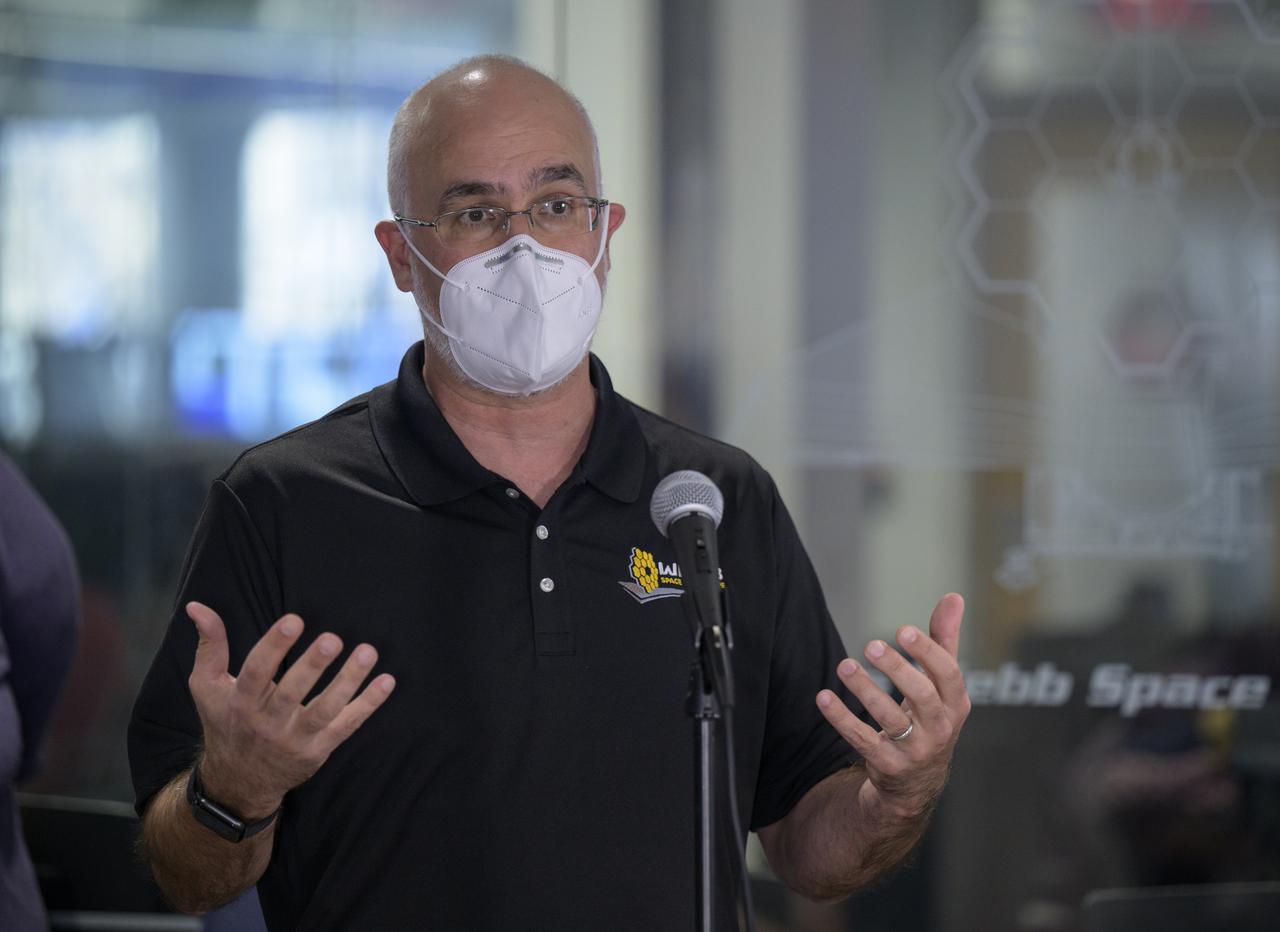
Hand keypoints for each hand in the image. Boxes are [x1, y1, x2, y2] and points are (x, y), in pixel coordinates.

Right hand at [186, 601, 395, 817]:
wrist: (238, 781)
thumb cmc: (225, 721)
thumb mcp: (207, 686)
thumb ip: (210, 646)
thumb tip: (198, 606)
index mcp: (240, 702)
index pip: (256, 672)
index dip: (274, 646)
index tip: (294, 619)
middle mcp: (267, 723)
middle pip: (292, 693)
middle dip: (312, 666)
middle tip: (332, 638)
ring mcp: (295, 739)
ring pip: (325, 710)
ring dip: (349, 682)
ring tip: (368, 652)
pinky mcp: (319, 750)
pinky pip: (347, 726)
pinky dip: (368, 705)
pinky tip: (387, 681)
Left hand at [816, 593, 969, 818]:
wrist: (917, 782)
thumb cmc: (930, 718)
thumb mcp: (942, 685)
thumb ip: (944, 641)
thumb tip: (954, 596)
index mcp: (956, 704)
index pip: (948, 675)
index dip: (927, 652)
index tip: (902, 630)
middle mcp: (940, 729)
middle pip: (922, 696)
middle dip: (897, 669)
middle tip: (872, 645)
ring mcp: (914, 750)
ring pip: (891, 719)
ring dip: (866, 690)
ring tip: (844, 666)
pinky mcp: (887, 765)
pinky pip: (862, 740)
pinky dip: (842, 719)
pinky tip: (824, 697)